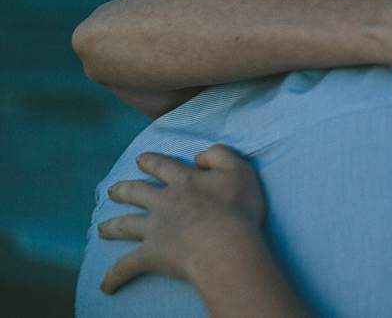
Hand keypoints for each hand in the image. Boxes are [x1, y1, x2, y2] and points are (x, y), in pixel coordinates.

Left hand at [98, 145, 264, 293]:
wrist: (224, 243)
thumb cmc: (236, 207)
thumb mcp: (239, 169)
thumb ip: (219, 155)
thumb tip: (199, 157)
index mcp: (184, 180)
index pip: (163, 166)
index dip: (151, 161)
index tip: (140, 159)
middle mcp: (164, 202)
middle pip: (137, 193)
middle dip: (123, 190)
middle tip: (113, 191)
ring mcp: (154, 229)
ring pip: (126, 225)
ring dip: (111, 226)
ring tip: (101, 229)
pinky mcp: (150, 255)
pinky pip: (126, 267)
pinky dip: (114, 276)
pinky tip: (105, 286)